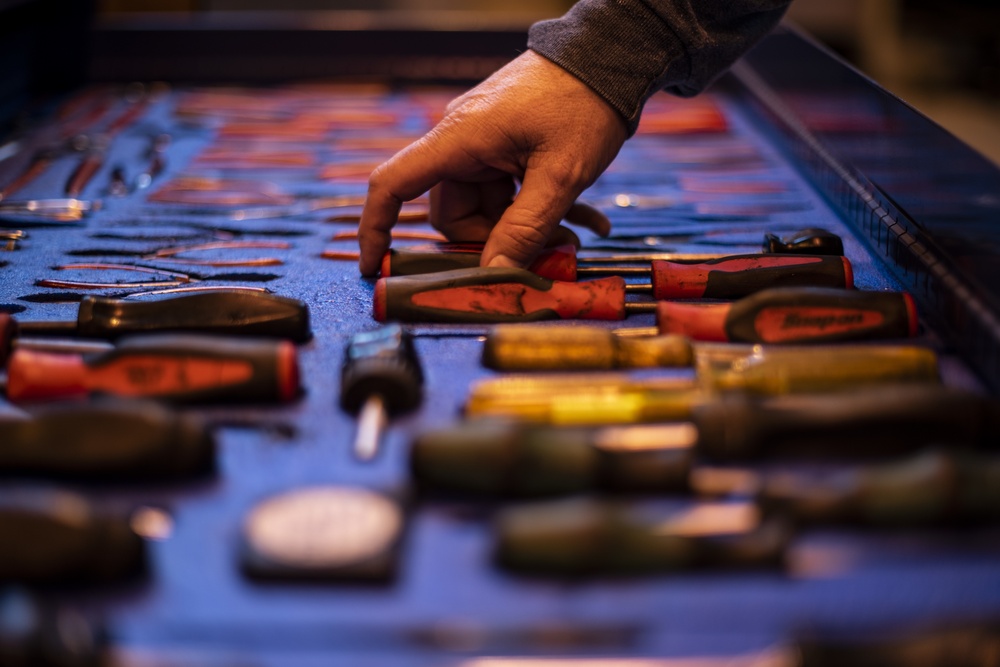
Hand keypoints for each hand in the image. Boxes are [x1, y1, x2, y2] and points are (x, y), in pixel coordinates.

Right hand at [358, 49, 628, 275]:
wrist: (609, 56)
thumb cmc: (584, 104)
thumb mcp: (561, 175)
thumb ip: (526, 228)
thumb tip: (494, 274)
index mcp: (459, 141)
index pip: (393, 185)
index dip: (376, 229)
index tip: (375, 268)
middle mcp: (462, 142)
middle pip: (453, 214)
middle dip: (494, 241)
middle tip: (546, 251)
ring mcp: (484, 145)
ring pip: (486, 209)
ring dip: (525, 229)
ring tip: (575, 234)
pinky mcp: (506, 147)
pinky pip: (508, 193)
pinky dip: (539, 210)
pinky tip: (586, 221)